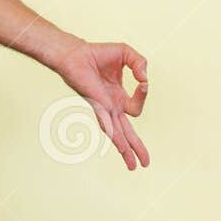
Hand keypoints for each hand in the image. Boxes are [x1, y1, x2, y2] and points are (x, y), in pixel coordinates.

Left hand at [54, 41, 149, 169]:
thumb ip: (141, 63)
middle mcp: (110, 107)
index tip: (142, 82)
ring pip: (119, 135)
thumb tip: (145, 80)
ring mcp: (104, 109)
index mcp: (117, 98)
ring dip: (127, 150)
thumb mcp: (127, 54)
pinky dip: (116, 135)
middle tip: (145, 164)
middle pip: (126, 133)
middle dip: (136, 148)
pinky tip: (121, 148)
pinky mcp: (98, 106)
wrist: (75, 54)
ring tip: (134, 167)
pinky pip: (109, 124)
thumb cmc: (97, 54)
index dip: (144, 94)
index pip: (136, 106)